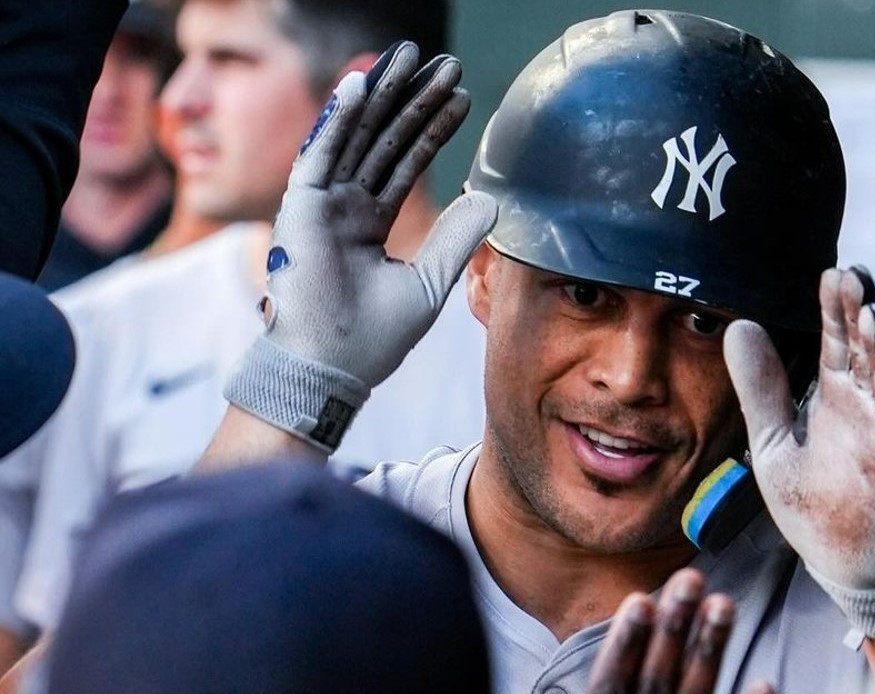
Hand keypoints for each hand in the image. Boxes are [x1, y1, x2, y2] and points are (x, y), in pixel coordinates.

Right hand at [224, 42, 497, 452]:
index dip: (432, 129)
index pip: (405, 163)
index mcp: (368, 224)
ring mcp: (321, 206)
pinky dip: (338, 119)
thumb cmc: (374, 338)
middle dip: (413, 101)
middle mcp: (344, 208)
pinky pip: (320, 153)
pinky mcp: (300, 209)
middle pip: (383, 140)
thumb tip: (489, 198)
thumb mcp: (430, 282)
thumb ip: (455, 239)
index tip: (461, 98)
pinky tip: (362, 84)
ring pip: (356, 137)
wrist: (333, 369)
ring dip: (382, 96)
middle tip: (444, 63)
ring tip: (410, 57)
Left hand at [724, 267, 874, 638]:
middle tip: (849, 274)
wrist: (847, 564)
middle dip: (859, 313)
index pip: (836, 342)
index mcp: (835, 398)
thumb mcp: (775, 441)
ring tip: (869, 315)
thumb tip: (739, 325)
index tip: (828, 272)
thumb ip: (761, 388)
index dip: (834, 308)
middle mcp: (865, 409)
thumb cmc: (815, 504)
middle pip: (865, 351)